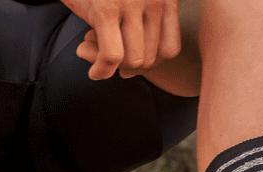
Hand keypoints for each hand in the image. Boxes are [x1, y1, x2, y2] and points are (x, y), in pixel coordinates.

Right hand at [66, 0, 180, 79]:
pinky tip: (93, 71)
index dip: (149, 64)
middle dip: (124, 66)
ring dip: (110, 66)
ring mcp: (132, 3)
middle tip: (103, 51)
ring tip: (92, 48)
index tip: (127, 61)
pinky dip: (101, 70)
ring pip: (133, 61)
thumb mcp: (130, 4)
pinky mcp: (106, 9)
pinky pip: (112, 56)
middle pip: (150, 59)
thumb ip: (139, 30)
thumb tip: (129, 73)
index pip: (170, 50)